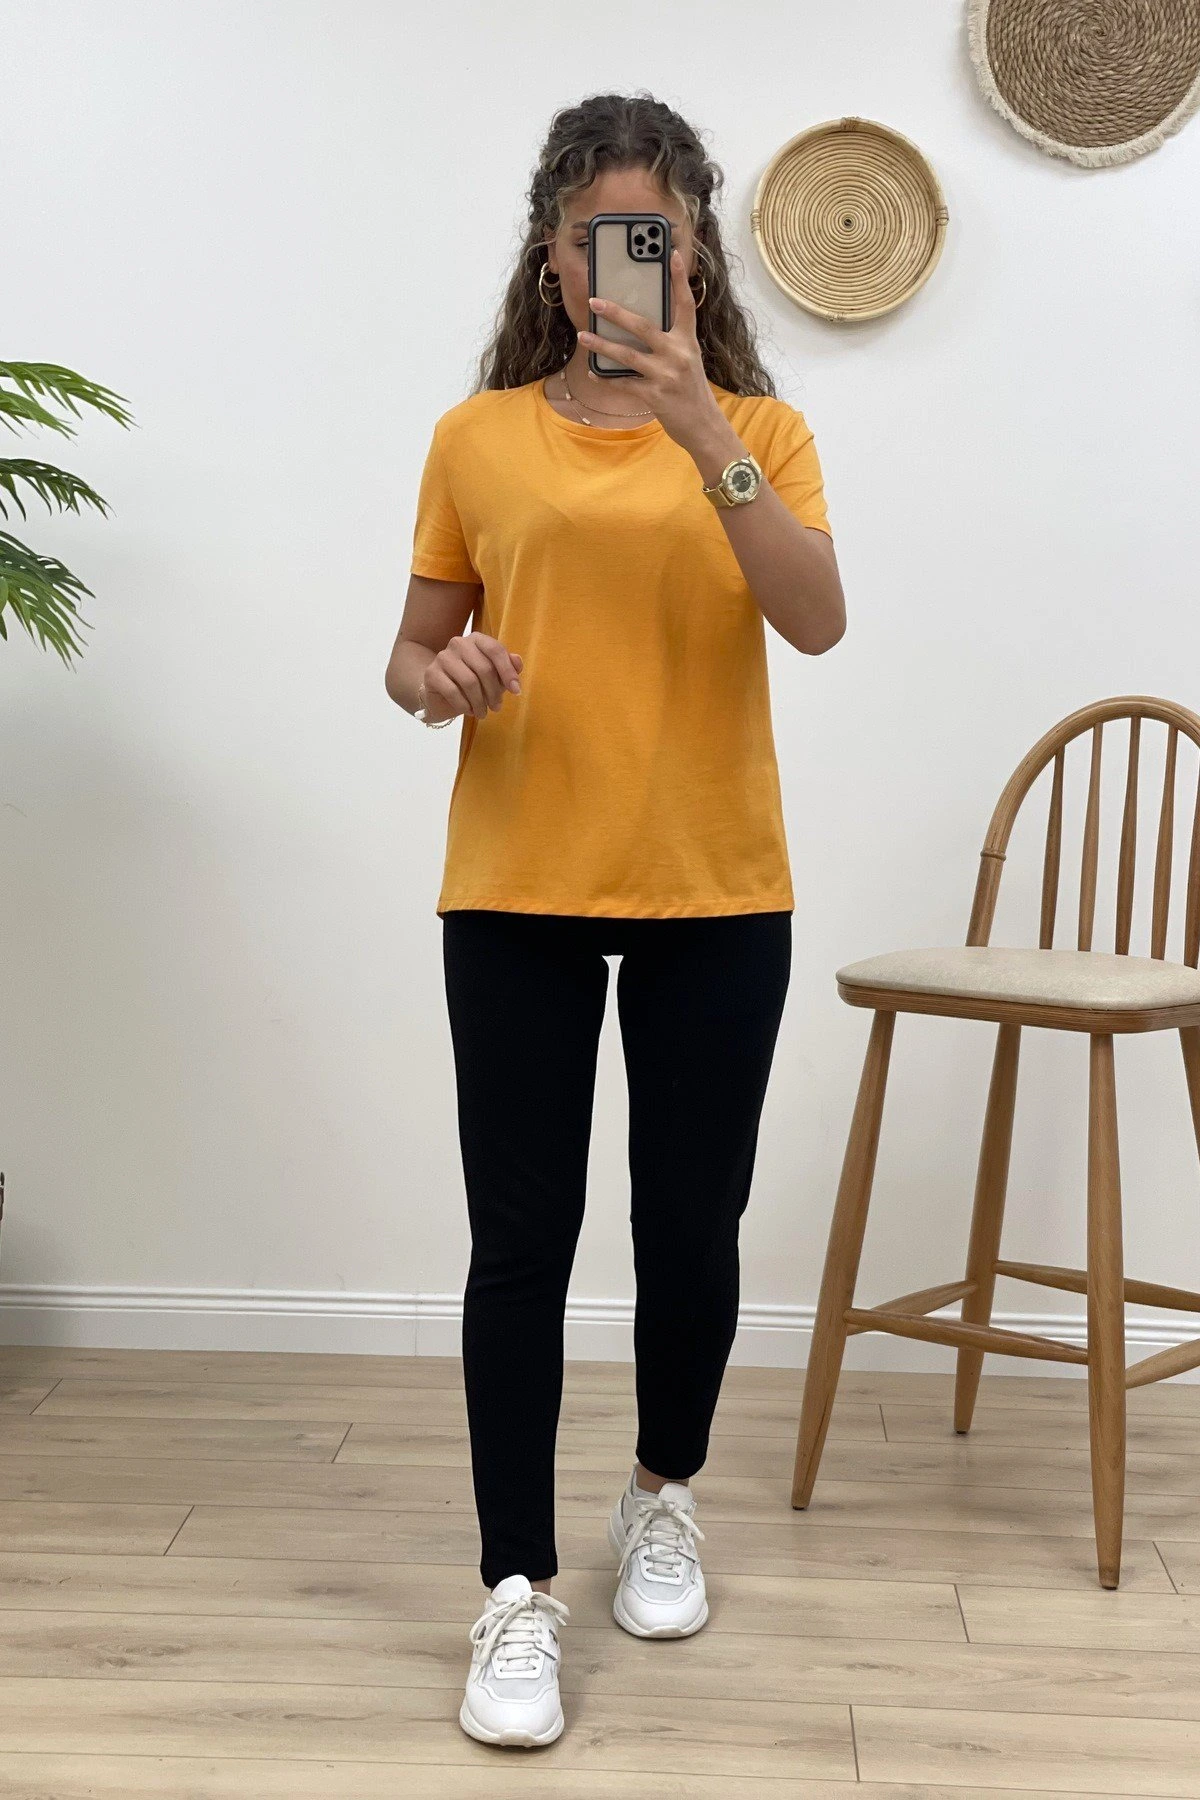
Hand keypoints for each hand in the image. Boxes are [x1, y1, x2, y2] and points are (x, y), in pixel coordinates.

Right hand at [421, 634, 523, 722]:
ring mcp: (443, 657)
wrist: (441, 694)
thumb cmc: (472, 683)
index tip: (516, 691)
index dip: (508, 671)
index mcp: (476, 639)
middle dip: (494, 692)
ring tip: (483, 713)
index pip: (495, 650)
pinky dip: (464, 705)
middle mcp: (459, 643)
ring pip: (469, 681)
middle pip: (484, 668)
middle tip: (497, 707)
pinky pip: (453, 692)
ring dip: (480, 702)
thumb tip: (518, 661)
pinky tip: (469, 711)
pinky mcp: (432, 673)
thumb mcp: (494, 676)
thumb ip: (507, 667)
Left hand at [577, 248, 723, 452]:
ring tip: (583, 336)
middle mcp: (678, 354)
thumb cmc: (692, 392)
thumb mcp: (688, 361)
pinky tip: (593, 374)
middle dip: (616, 313)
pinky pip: (623, 384)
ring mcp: (666, 375)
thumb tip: (638, 328)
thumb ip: (670, 343)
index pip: (685, 303)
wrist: (704, 427)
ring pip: (627, 355)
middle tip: (595, 301)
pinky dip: (606, 379)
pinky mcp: (655, 396)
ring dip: (601, 345)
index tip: (671, 255)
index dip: (679, 279)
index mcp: (688, 341)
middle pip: (643, 326)